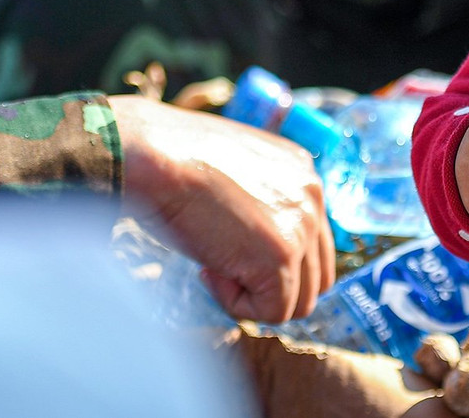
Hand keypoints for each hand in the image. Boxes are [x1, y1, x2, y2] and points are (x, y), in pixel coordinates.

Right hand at [110, 95, 333, 321]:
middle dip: (270, 284)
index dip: (272, 259)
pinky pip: (273, 312)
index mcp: (303, 173)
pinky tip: (208, 270)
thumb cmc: (174, 161)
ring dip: (255, 295)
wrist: (153, 158)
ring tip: (214, 265)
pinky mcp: (281, 259)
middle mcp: (312, 197)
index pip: (314, 242)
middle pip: (315, 276)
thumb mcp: (235, 171)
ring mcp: (301, 228)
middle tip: (223, 263)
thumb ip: (262, 200)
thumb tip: (258, 244)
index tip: (230, 244)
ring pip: (299, 301)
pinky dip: (236, 304)